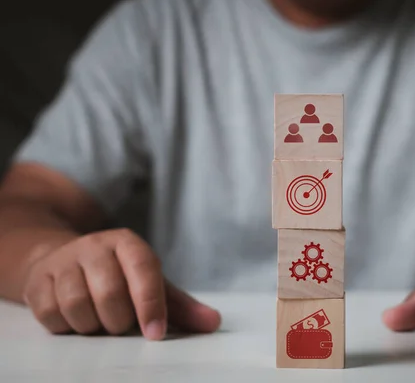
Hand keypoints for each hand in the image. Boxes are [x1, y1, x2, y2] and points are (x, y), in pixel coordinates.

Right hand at [22, 229, 220, 339]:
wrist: (65, 260)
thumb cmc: (118, 277)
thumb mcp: (150, 285)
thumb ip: (180, 306)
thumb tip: (213, 323)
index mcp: (128, 244)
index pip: (144, 269)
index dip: (151, 304)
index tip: (156, 334)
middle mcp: (95, 246)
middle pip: (110, 294)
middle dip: (119, 321)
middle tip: (120, 324)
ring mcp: (63, 261)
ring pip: (77, 305)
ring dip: (92, 326)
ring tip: (99, 322)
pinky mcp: (38, 280)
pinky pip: (50, 314)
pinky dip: (66, 327)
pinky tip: (75, 320)